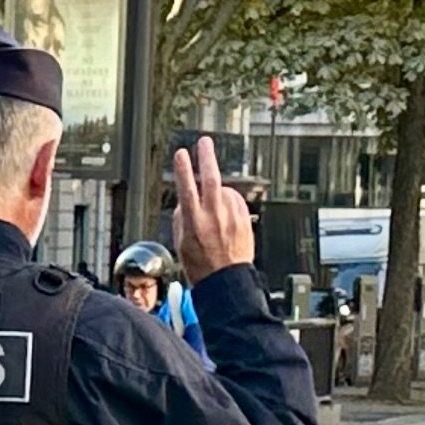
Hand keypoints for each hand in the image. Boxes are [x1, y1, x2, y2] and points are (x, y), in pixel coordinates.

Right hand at [166, 136, 253, 284]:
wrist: (227, 281)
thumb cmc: (201, 266)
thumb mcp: (181, 244)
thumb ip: (182, 219)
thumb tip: (184, 203)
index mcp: (194, 222)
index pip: (186, 188)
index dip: (182, 169)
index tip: (180, 153)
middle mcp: (213, 216)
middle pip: (211, 178)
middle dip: (206, 157)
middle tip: (205, 143)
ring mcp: (231, 217)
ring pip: (224, 191)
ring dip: (218, 192)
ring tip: (214, 210)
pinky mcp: (244, 220)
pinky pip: (236, 202)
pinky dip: (229, 203)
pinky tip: (225, 215)